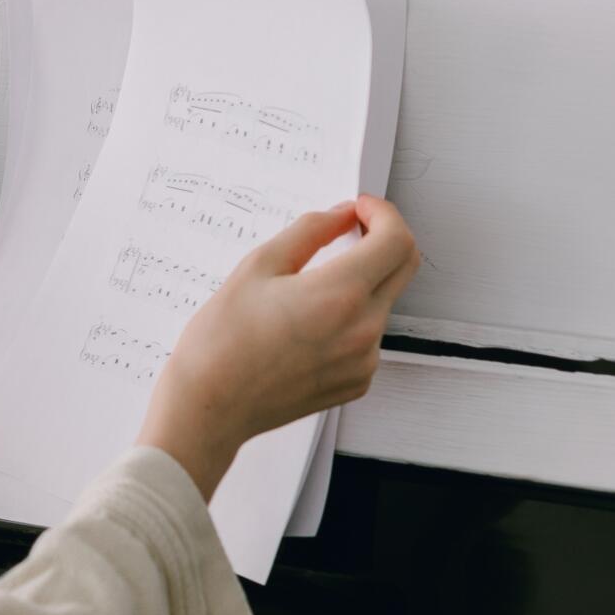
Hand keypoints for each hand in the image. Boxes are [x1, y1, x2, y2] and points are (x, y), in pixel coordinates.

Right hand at [137, 195, 420, 497]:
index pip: (396, 240)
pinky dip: (351, 318)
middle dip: (384, 239)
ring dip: (362, 282)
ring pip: (383, 301)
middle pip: (403, 267)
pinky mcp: (357, 381)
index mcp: (340, 294)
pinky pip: (369, 336)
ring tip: (310, 288)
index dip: (383, 214)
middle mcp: (363, 329)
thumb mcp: (258, 266)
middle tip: (351, 231)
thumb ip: (309, 232)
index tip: (361, 209)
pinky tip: (309, 323)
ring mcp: (364, 360)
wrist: (210, 405)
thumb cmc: (222, 341)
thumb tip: (340, 215)